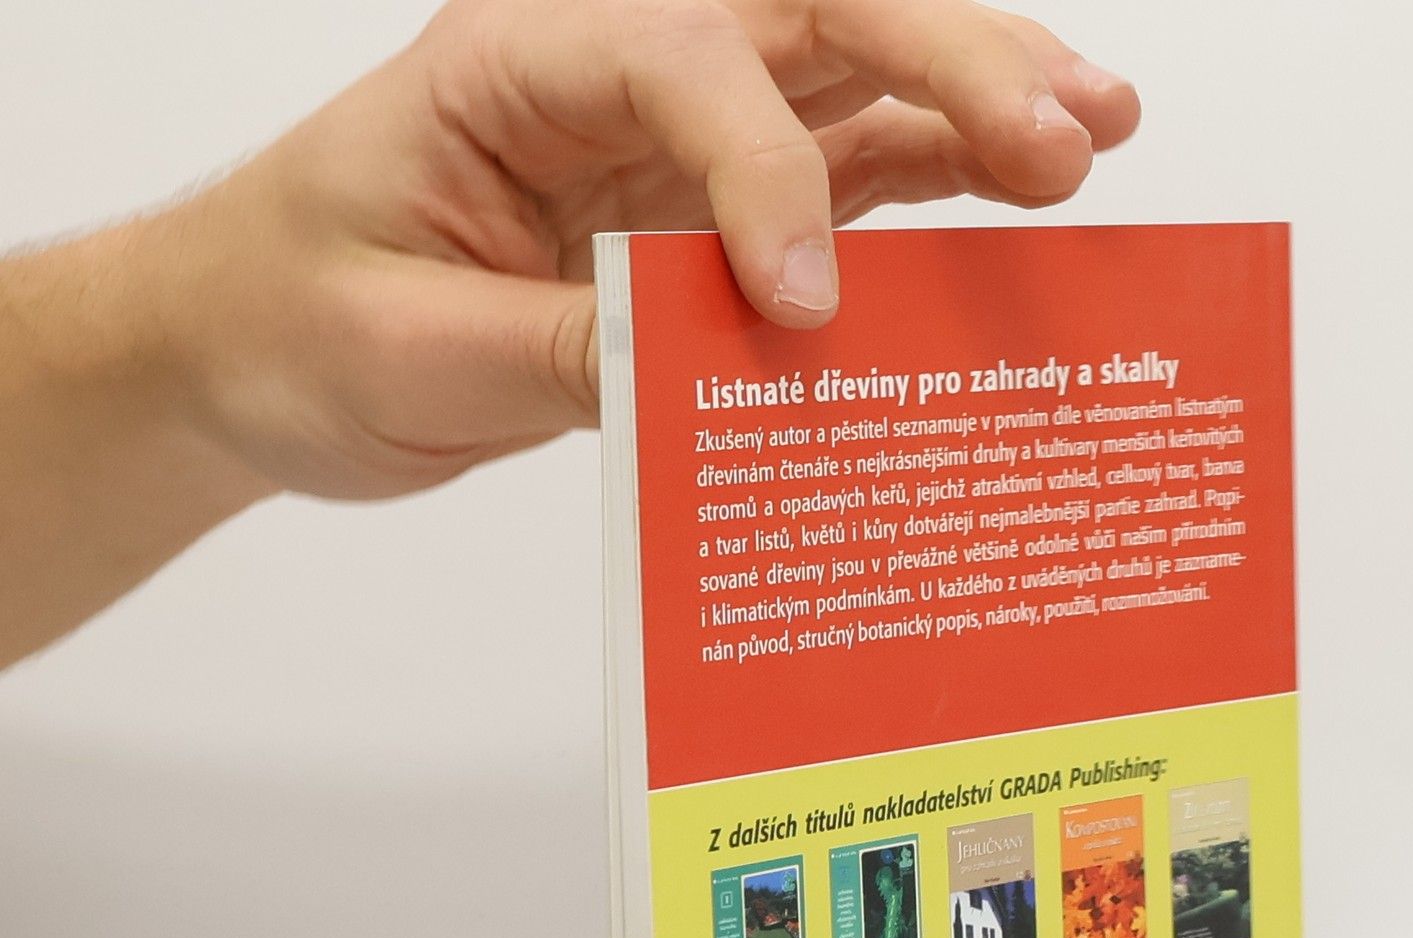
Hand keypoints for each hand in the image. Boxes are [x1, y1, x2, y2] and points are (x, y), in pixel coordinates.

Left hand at [158, 0, 1139, 499]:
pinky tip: (1030, 188)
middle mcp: (616, 69)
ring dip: (979, 100)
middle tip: (1063, 135)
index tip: (799, 303)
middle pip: (810, 17)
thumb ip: (564, 350)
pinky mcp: (711, 209)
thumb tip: (713, 371)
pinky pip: (849, 177)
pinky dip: (941, 180)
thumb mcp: (409, 350)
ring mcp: (677, 135)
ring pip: (855, 77)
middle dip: (947, 63)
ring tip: (1095, 133)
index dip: (764, 169)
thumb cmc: (303, 318)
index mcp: (517, 62)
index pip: (678, 61)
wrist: (260, 343)